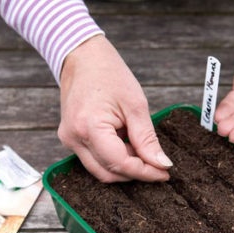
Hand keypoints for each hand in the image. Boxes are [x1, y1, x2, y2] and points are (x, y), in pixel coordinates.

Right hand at [58, 35, 171, 182]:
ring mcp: (69, 139)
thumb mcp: (135, 105)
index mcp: (89, 127)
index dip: (145, 172)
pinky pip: (93, 159)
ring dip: (124, 166)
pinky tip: (125, 144)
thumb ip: (147, 139)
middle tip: (157, 164)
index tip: (164, 173)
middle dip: (135, 172)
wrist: (83, 58)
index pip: (120, 164)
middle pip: (108, 173)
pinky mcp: (70, 138)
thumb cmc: (109, 74)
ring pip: (100, 170)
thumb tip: (161, 164)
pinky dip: (113, 158)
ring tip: (140, 148)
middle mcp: (74, 138)